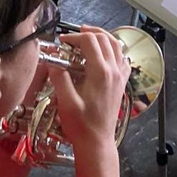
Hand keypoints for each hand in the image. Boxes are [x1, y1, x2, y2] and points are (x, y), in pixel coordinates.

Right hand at [50, 26, 130, 150]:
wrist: (97, 143)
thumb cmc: (81, 125)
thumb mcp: (66, 102)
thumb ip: (59, 78)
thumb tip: (53, 60)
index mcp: (100, 73)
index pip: (89, 41)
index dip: (73, 37)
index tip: (62, 42)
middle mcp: (113, 71)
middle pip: (104, 39)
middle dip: (88, 33)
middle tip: (73, 36)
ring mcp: (119, 77)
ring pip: (116, 46)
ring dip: (102, 37)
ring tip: (88, 37)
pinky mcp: (121, 84)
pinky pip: (123, 60)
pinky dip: (115, 50)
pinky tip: (106, 53)